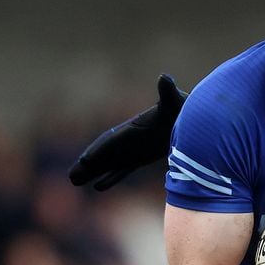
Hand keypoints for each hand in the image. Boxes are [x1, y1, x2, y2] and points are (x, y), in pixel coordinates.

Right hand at [68, 74, 186, 189]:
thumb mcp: (175, 101)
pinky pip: (122, 169)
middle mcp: (130, 140)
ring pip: (110, 164)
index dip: (99, 151)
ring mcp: (135, 149)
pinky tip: (98, 186)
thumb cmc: (183, 108)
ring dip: (94, 172)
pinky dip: (111, 177)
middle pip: (105, 155)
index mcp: (134, 127)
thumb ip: (168, 91)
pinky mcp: (143, 158)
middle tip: (72, 177)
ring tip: (76, 181)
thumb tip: (164, 77)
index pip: (112, 141)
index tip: (85, 160)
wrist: (193, 118)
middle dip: (89, 165)